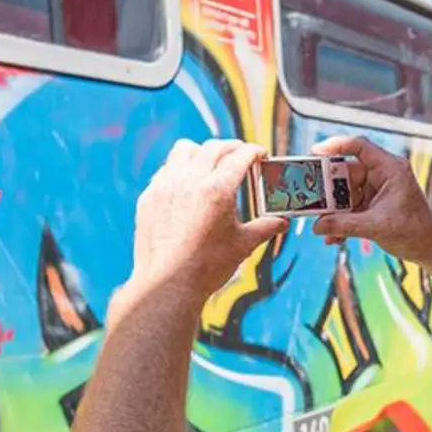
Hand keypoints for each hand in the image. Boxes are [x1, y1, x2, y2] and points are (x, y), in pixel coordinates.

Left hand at [120, 140, 286, 309]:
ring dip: (202, 151)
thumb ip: (265, 228)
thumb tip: (282, 223)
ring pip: (184, 149)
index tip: (260, 154)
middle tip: (241, 156)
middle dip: (231, 148)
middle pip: (213, 147)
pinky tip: (187, 184)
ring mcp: (166, 186)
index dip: (254, 151)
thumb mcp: (243, 245)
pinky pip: (166, 170)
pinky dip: (180, 169)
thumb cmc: (207, 266)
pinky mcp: (149, 197)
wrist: (168, 284)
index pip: (240, 156)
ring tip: (210, 163)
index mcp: (217, 190)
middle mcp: (190, 181)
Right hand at [309, 136, 431, 263]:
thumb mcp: (376, 227)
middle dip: (328, 189)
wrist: (431, 249)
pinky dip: (341, 221)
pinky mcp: (373, 206)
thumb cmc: (415, 231)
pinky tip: (333, 237)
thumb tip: (317, 226)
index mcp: (390, 169)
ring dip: (333, 211)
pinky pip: (350, 208)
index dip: (336, 145)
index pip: (359, 147)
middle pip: (346, 173)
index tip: (314, 152)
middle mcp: (382, 175)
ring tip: (322, 225)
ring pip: (346, 193)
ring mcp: (376, 191)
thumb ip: (344, 225)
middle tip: (310, 198)